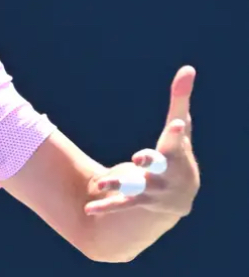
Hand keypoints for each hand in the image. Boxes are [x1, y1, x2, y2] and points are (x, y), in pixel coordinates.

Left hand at [85, 65, 200, 216]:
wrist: (180, 196)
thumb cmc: (179, 153)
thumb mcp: (180, 128)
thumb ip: (179, 100)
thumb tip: (188, 68)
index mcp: (176, 153)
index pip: (177, 140)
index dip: (177, 132)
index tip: (176, 123)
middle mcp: (167, 173)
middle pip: (159, 166)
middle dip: (150, 161)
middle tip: (138, 157)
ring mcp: (154, 190)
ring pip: (136, 187)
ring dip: (118, 184)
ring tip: (100, 184)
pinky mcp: (139, 202)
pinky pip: (121, 205)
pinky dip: (105, 207)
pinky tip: (88, 208)